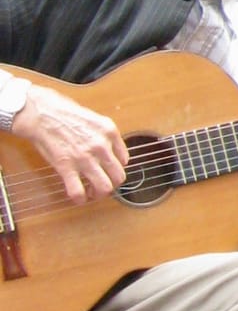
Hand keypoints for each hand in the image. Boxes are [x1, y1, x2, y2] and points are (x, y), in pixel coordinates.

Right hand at [16, 84, 126, 201]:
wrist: (39, 111)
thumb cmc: (62, 111)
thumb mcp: (94, 118)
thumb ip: (105, 135)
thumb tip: (112, 152)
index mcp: (109, 132)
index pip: (124, 160)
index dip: (115, 168)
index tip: (107, 170)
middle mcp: (101, 146)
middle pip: (118, 176)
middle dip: (111, 184)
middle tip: (102, 184)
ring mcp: (84, 158)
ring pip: (104, 187)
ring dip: (99, 194)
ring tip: (92, 193)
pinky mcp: (66, 166)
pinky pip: (78, 191)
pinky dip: (80, 199)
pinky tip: (78, 197)